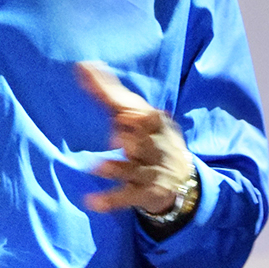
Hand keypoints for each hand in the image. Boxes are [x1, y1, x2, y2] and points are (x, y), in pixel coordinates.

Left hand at [75, 61, 193, 215]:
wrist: (184, 179)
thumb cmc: (154, 138)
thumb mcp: (141, 114)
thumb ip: (112, 93)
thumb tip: (84, 65)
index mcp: (157, 125)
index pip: (145, 115)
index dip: (133, 112)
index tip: (121, 110)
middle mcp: (157, 147)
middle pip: (145, 142)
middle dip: (133, 137)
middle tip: (117, 131)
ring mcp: (152, 172)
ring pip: (133, 170)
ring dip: (117, 168)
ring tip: (97, 166)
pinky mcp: (145, 193)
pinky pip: (126, 197)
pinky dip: (110, 200)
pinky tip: (91, 202)